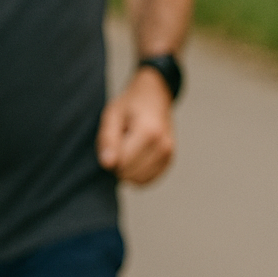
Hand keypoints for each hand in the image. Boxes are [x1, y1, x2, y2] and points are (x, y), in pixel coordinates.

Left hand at [97, 66, 175, 184]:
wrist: (154, 96)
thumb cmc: (129, 105)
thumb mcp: (112, 115)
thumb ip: (108, 140)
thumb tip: (108, 165)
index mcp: (148, 132)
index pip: (122, 163)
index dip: (109, 157)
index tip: (111, 140)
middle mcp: (163, 146)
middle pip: (130, 174)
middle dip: (117, 164)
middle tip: (119, 142)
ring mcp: (169, 155)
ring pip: (138, 180)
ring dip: (127, 169)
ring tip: (127, 147)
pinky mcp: (169, 161)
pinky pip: (147, 180)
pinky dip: (136, 172)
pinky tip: (134, 155)